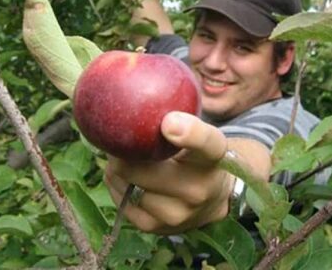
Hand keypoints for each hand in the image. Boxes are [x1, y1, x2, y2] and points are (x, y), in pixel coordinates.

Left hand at [104, 111, 234, 233]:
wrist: (212, 199)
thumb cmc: (197, 156)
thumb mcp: (200, 134)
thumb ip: (177, 120)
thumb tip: (132, 105)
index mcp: (214, 156)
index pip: (206, 143)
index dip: (188, 133)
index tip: (169, 123)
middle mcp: (200, 189)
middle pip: (146, 168)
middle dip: (125, 152)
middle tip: (120, 140)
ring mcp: (178, 213)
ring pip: (129, 184)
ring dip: (118, 169)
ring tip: (125, 160)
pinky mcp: (156, 228)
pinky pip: (121, 201)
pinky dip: (117, 185)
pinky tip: (126, 178)